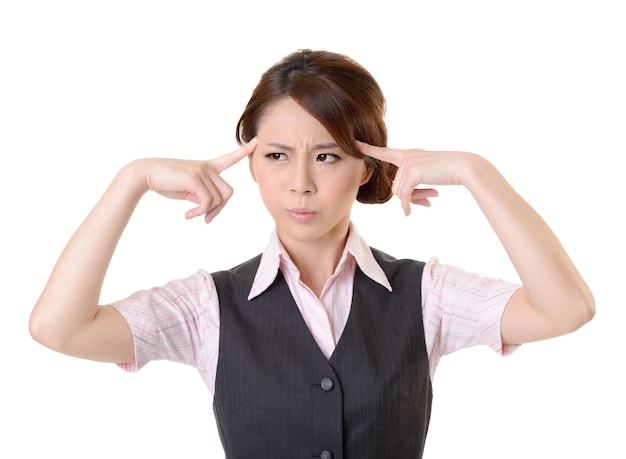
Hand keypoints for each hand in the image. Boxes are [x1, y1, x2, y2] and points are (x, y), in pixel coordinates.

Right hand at [141, 138, 256, 222]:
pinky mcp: (195, 177)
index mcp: (207, 167)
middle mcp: (207, 167)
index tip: (256, 142)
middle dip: (219, 209)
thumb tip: (209, 210)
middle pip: (228, 193)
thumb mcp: (188, 190)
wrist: (146, 174)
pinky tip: (187, 215)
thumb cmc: (166, 182)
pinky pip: (207, 202)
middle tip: (206, 219)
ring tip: (192, 215)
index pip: (229, 158)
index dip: (244, 151)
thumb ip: (202, 196)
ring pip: (218, 199)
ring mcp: (202, 171)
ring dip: (206, 212)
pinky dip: (199, 213)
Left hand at [358, 141, 476, 215]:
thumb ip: (412, 183)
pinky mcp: (412, 170)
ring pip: (399, 192)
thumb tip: (403, 202)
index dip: (368, 148)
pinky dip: (407, 205)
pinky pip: (404, 195)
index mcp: (408, 154)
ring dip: (413, 199)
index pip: (384, 151)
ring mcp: (408, 162)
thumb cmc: (448, 171)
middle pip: (395, 186)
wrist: (462, 166)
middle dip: (409, 197)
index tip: (355, 143)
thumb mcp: (426, 174)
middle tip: (427, 200)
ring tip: (431, 197)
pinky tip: (409, 212)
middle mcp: (405, 156)